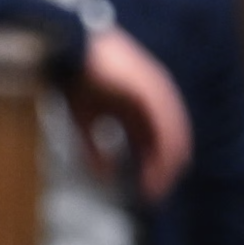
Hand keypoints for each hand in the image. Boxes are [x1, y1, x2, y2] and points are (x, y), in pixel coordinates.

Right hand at [65, 27, 192, 201]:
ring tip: (161, 183)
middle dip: (163, 168)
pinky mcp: (151, 87)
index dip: (154, 165)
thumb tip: (105, 177)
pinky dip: (167, 143)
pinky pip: (167, 120)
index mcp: (137, 104)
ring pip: (173, 131)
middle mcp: (152, 97)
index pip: (156, 140)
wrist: (70, 51)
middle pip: (169, 138)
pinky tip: (165, 162)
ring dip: (168, 161)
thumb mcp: (85, 122)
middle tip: (156, 193)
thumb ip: (95, 149)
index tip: (149, 189)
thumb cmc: (75, 80)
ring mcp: (155, 90)